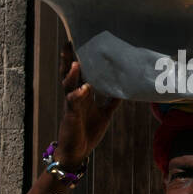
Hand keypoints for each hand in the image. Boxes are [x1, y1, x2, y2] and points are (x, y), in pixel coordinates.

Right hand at [56, 41, 121, 165]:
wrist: (78, 152)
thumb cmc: (88, 132)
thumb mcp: (104, 114)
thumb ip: (112, 101)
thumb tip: (124, 90)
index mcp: (82, 94)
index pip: (79, 72)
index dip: (78, 58)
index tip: (78, 41)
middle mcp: (75, 96)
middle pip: (69, 73)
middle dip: (68, 58)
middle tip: (69, 42)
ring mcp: (72, 105)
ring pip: (68, 85)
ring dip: (72, 74)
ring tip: (76, 63)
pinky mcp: (71, 115)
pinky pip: (73, 102)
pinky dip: (79, 94)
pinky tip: (84, 88)